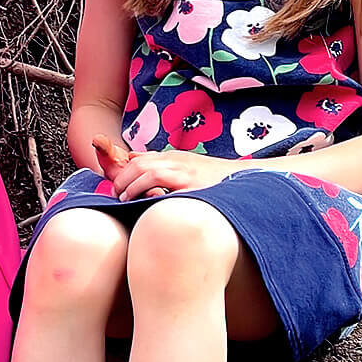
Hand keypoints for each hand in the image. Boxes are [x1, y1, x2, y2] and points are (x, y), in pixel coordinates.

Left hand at [113, 149, 233, 200]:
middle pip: (139, 164)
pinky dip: (148, 191)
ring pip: (148, 172)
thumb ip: (160, 164)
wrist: (243, 181)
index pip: (138, 159)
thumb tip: (133, 158)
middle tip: (117, 194)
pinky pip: (164, 184)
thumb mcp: (185, 166)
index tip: (117, 187)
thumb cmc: (212, 178)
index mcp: (173, 157)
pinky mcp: (193, 187)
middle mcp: (178, 162)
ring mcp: (186, 174)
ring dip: (131, 186)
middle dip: (122, 179)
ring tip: (124, 199)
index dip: (122, 173)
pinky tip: (143, 203)